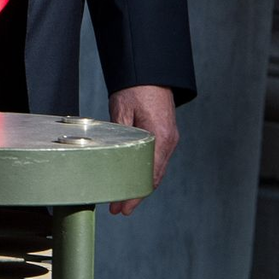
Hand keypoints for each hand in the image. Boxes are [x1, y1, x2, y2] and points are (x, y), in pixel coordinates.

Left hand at [107, 84, 177, 214]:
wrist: (151, 70)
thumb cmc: (135, 86)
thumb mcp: (121, 109)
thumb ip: (119, 133)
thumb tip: (109, 155)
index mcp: (159, 137)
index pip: (148, 175)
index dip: (135, 194)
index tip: (122, 208)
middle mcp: (168, 142)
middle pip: (153, 177)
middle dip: (136, 195)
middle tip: (118, 209)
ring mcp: (170, 139)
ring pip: (155, 170)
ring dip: (141, 185)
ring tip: (124, 198)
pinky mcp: (166, 134)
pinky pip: (157, 160)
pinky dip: (146, 172)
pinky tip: (134, 178)